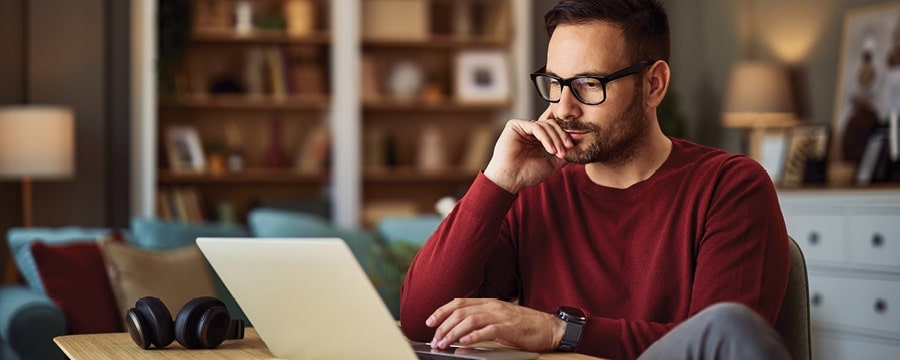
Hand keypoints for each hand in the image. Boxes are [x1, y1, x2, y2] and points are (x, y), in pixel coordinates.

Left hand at [426, 298, 564, 351]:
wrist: (550, 328)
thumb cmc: (525, 326)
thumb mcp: (500, 319)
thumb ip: (482, 320)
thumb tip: (460, 330)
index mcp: (489, 302)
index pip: (459, 303)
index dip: (441, 311)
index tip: (429, 322)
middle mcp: (493, 306)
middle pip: (461, 311)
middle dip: (443, 325)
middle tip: (435, 339)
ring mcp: (501, 315)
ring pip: (470, 320)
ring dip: (454, 333)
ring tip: (444, 343)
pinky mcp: (510, 328)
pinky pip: (488, 330)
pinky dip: (474, 336)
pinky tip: (464, 342)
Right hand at [483, 107, 571, 192]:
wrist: (511, 180)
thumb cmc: (527, 175)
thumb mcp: (550, 165)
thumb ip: (561, 157)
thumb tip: (575, 149)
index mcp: (536, 139)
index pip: (554, 130)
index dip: (564, 136)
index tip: (572, 147)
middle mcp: (529, 131)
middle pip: (551, 125)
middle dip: (561, 136)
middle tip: (567, 148)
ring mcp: (522, 127)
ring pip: (545, 125)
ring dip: (554, 138)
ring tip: (557, 152)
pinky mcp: (514, 125)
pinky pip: (535, 126)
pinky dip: (545, 137)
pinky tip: (549, 149)